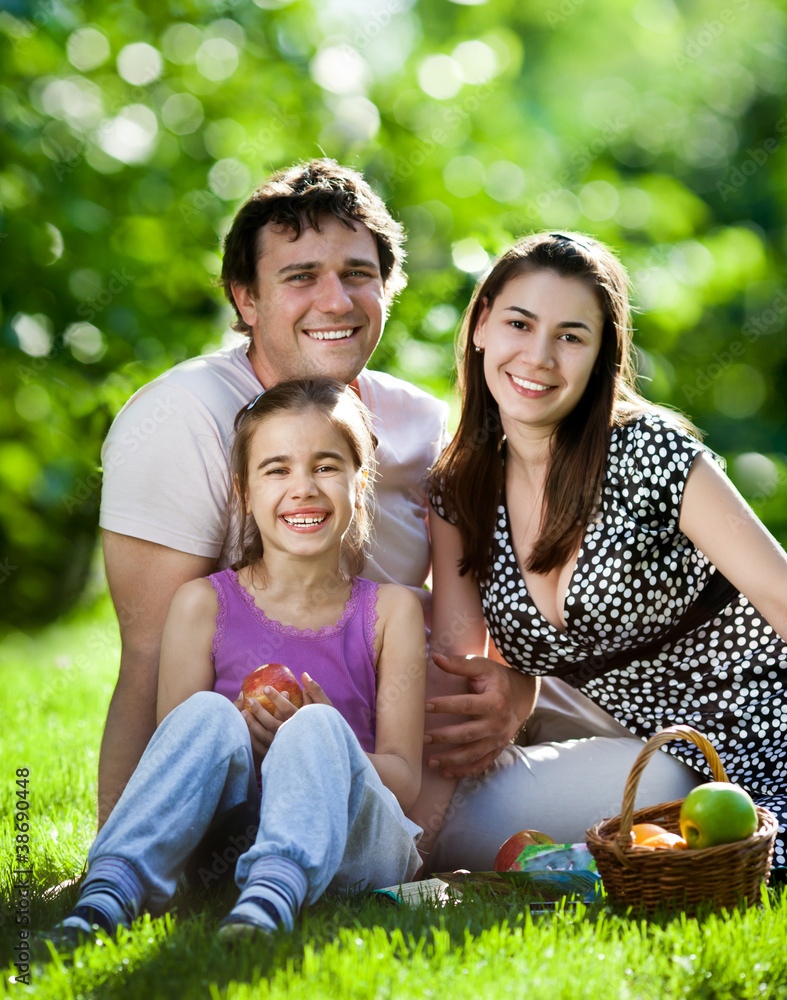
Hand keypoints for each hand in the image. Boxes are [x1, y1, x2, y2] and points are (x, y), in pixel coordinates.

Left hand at [234, 673, 333, 769]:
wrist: (327, 751)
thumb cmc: (327, 724)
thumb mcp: (325, 707)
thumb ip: (315, 690)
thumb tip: (304, 674)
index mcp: (303, 723)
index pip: (286, 709)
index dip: (275, 698)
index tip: (265, 688)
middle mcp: (292, 736)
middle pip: (272, 723)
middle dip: (259, 711)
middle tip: (250, 700)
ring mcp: (285, 747)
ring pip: (265, 737)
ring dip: (252, 725)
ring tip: (242, 713)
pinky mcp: (280, 755)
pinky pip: (263, 749)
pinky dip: (253, 741)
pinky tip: (246, 731)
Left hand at [423, 653, 536, 778]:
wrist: (523, 696)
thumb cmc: (497, 678)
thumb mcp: (482, 666)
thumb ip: (459, 664)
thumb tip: (434, 658)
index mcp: (495, 701)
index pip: (466, 705)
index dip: (445, 706)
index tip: (426, 706)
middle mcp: (498, 724)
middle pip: (468, 734)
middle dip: (444, 737)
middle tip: (423, 738)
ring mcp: (499, 739)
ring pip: (473, 754)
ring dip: (451, 760)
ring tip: (430, 761)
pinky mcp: (497, 749)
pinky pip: (481, 764)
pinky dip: (464, 771)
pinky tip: (446, 773)